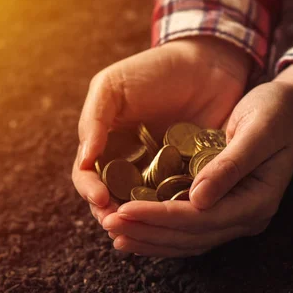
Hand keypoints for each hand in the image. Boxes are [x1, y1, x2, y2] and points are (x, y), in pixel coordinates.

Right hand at [72, 37, 250, 223]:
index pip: (88, 177)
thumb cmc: (155, 71)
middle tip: (118, 223)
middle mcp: (130, 165)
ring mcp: (160, 175)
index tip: (101, 199)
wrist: (209, 65)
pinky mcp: (190, 178)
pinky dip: (174, 211)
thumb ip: (94, 119)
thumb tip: (84, 160)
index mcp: (106, 146)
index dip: (90, 191)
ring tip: (145, 227)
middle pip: (113, 200)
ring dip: (141, 220)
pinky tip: (176, 218)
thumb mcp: (113, 86)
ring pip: (144, 207)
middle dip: (112, 214)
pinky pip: (179, 200)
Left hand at [102, 65, 292, 256]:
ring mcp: (237, 216)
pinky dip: (163, 231)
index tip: (125, 210)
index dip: (161, 216)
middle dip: (149, 231)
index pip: (201, 218)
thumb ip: (229, 166)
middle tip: (110, 225)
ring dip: (152, 239)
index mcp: (258, 201)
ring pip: (188, 240)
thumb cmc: (276, 113)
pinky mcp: (225, 207)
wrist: (292, 109)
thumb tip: (197, 199)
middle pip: (191, 236)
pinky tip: (138, 229)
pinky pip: (190, 229)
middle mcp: (247, 216)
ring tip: (117, 236)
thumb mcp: (257, 131)